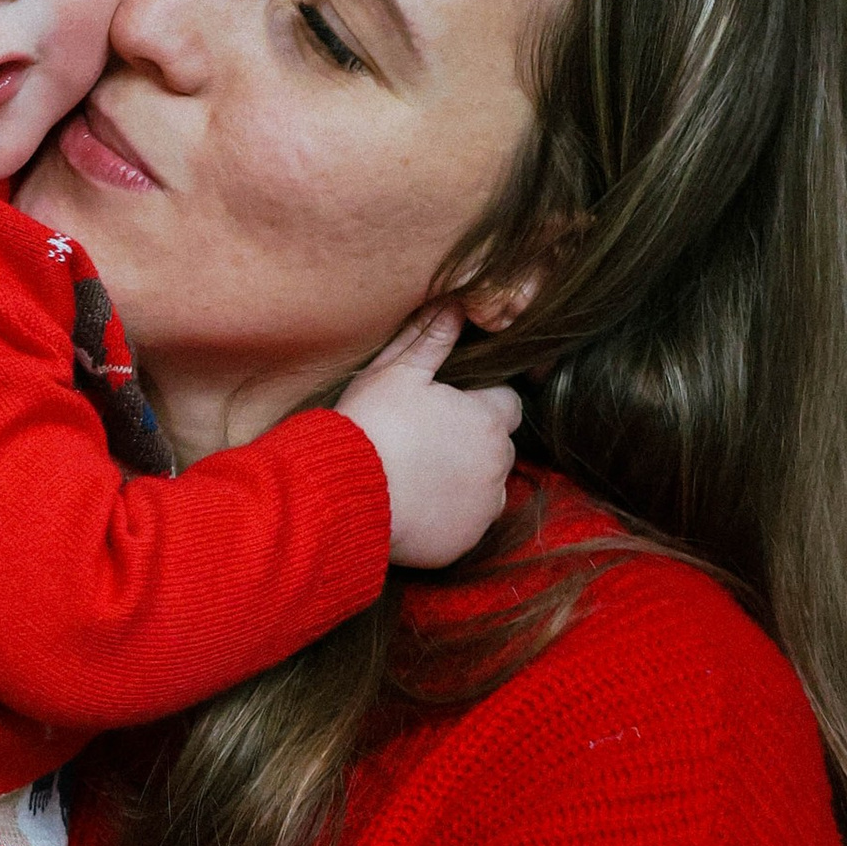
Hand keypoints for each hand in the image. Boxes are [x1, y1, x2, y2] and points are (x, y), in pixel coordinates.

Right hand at [337, 303, 520, 569]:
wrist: (340, 497)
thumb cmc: (368, 427)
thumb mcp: (395, 372)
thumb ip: (433, 338)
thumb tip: (458, 301)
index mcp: (487, 420)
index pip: (507, 403)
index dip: (479, 402)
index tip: (448, 408)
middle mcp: (496, 466)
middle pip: (498, 448)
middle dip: (473, 443)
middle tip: (427, 442)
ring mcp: (482, 510)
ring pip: (487, 489)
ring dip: (465, 481)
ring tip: (419, 477)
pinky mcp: (464, 544)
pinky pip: (467, 527)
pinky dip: (449, 518)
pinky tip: (415, 507)